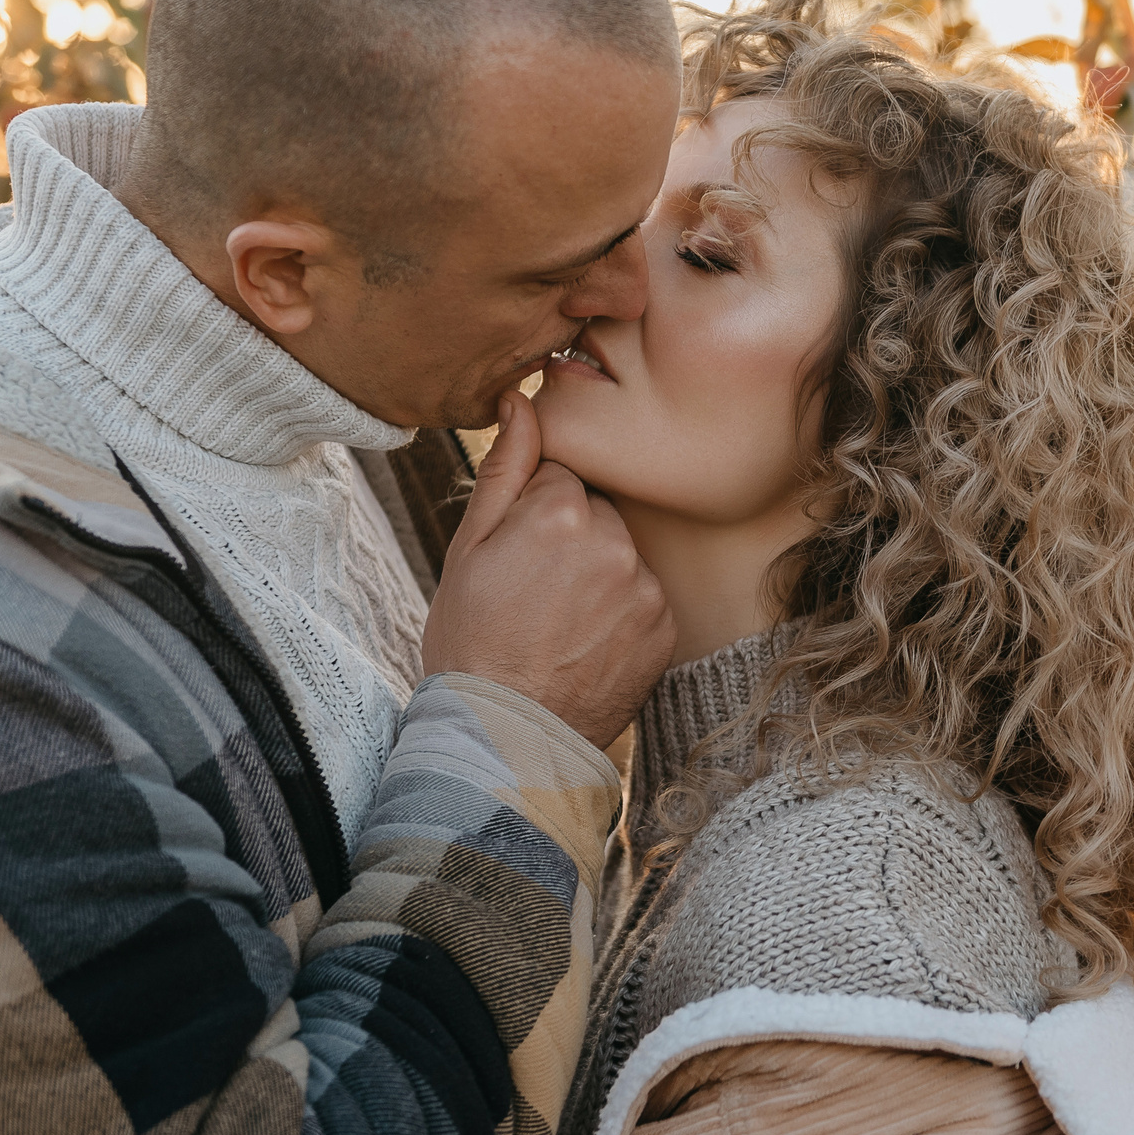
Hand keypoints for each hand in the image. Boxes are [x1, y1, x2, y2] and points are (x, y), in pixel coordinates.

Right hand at [423, 391, 673, 747]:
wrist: (504, 736)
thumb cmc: (472, 641)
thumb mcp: (468, 550)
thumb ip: (505, 468)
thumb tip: (523, 398)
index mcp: (560, 512)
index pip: (561, 477)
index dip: (534, 514)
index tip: (518, 554)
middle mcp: (614, 542)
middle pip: (598, 511)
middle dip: (571, 537)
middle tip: (534, 592)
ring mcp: (645, 587)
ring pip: (622, 553)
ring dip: (599, 574)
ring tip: (559, 622)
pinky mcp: (665, 626)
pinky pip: (644, 595)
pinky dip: (622, 612)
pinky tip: (587, 642)